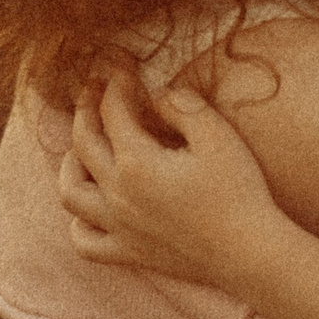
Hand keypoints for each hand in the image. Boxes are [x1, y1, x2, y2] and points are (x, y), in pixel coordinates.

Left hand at [59, 57, 280, 288]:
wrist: (248, 253)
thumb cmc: (239, 191)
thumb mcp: (218, 137)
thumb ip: (183, 107)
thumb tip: (157, 94)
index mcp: (137, 162)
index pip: (113, 111)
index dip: (116, 82)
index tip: (123, 65)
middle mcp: (117, 195)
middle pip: (82, 143)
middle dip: (86, 108)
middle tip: (95, 89)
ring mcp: (118, 227)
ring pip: (70, 192)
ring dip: (70, 163)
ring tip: (83, 146)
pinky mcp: (129, 253)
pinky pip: (84, 241)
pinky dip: (78, 222)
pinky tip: (94, 208)